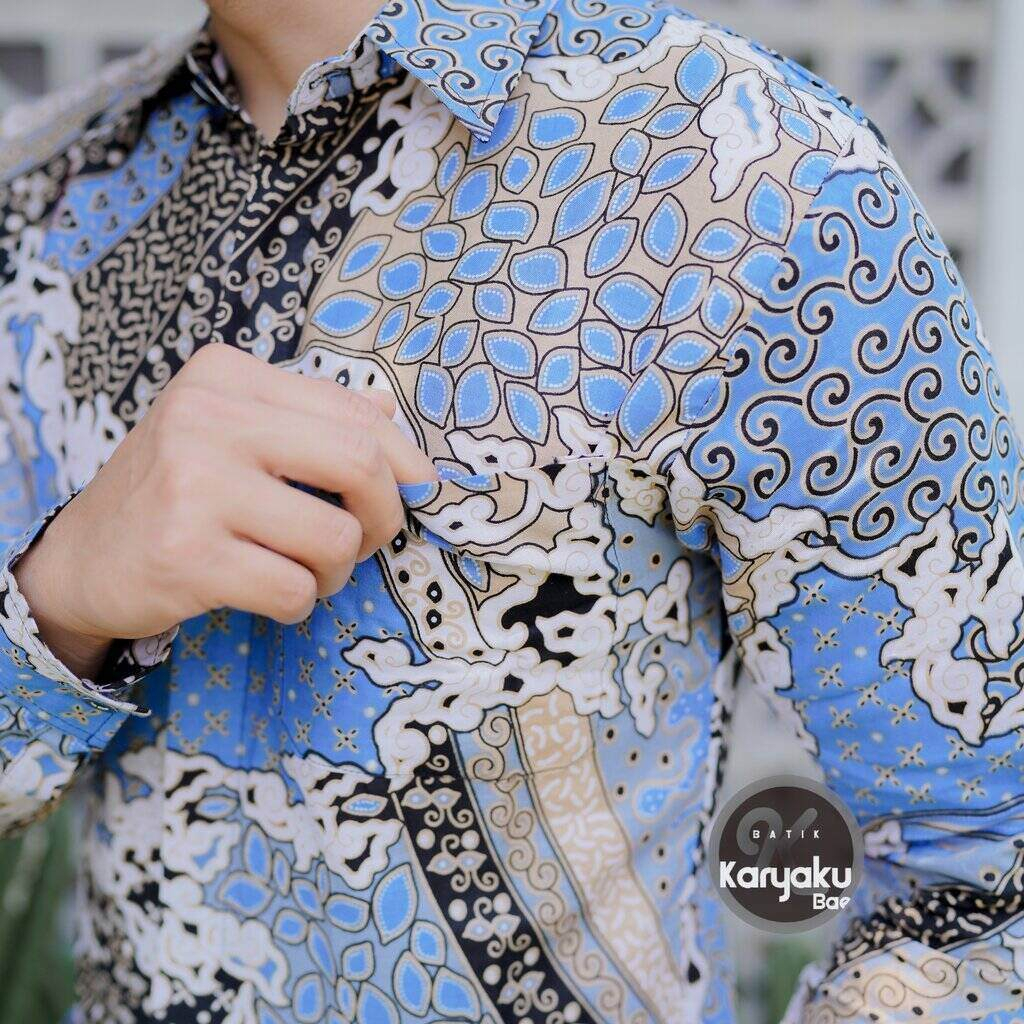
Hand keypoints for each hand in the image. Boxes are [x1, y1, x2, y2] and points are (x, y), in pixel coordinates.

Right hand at [12, 345, 435, 678]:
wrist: (83, 557)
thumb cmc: (177, 491)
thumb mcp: (231, 430)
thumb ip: (308, 416)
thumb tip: (392, 415)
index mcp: (226, 375)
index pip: (357, 413)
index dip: (405, 462)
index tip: (417, 492)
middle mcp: (207, 419)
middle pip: (360, 464)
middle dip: (385, 516)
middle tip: (366, 541)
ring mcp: (193, 486)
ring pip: (334, 539)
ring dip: (336, 571)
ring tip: (308, 572)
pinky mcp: (187, 556)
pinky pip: (294, 590)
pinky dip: (300, 602)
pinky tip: (271, 594)